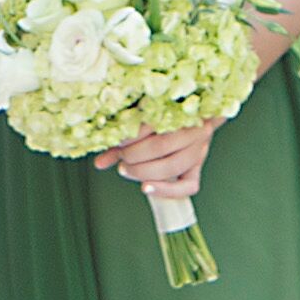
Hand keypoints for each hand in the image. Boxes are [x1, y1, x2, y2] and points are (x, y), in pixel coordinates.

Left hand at [101, 118, 220, 203]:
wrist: (193, 110)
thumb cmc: (164, 110)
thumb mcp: (144, 114)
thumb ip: (124, 135)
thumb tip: (99, 164)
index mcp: (182, 109)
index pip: (154, 123)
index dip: (132, 135)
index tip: (118, 139)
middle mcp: (195, 129)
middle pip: (161, 146)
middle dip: (134, 155)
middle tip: (120, 157)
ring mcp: (200, 149)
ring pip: (172, 167)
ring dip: (143, 172)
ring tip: (125, 169)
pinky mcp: (198, 166)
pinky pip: (188, 186)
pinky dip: (166, 190)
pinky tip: (145, 188)